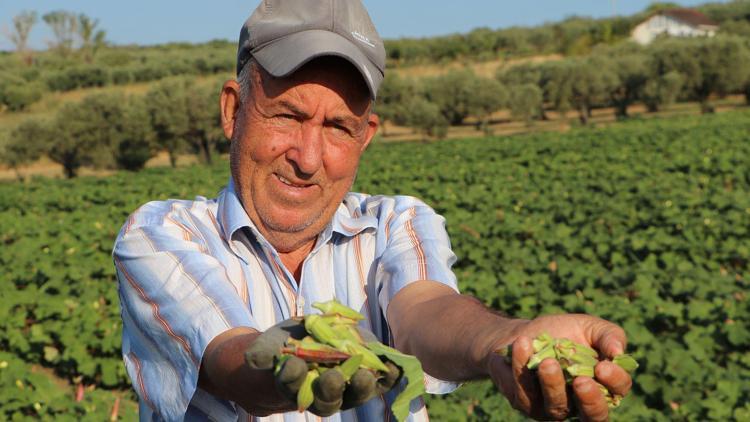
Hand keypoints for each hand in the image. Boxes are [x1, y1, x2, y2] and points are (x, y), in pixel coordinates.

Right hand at [245, 318, 400, 415]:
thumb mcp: (270, 345)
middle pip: (327, 399)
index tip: (292, 365)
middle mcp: (321, 395)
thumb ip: (262, 352)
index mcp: (294, 387)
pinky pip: (379, 381)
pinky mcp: (365, 377)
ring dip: (363, 386)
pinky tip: (395, 368)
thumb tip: (252, 359)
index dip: (291, 377)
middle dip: (330, 388)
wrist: (307, 344)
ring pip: (355, 394)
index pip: (291, 385)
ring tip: (368, 375)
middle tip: (333, 376)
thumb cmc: (283, 347)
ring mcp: (346, 389)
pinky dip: (388, 376)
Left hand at [486, 314, 631, 420]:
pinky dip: (523, 367)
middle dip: (590, 401)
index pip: (616, 394)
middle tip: (582, 381)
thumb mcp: (589, 327)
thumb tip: (618, 352)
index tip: (602, 366)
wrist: (523, 334)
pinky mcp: (526, 403)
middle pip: (594, 417)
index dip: (614, 383)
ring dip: (552, 384)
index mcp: (601, 387)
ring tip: (547, 362)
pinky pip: (526, 393)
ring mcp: (553, 408)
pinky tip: (523, 345)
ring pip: (557, 407)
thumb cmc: (562, 332)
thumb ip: (609, 336)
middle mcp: (580, 404)